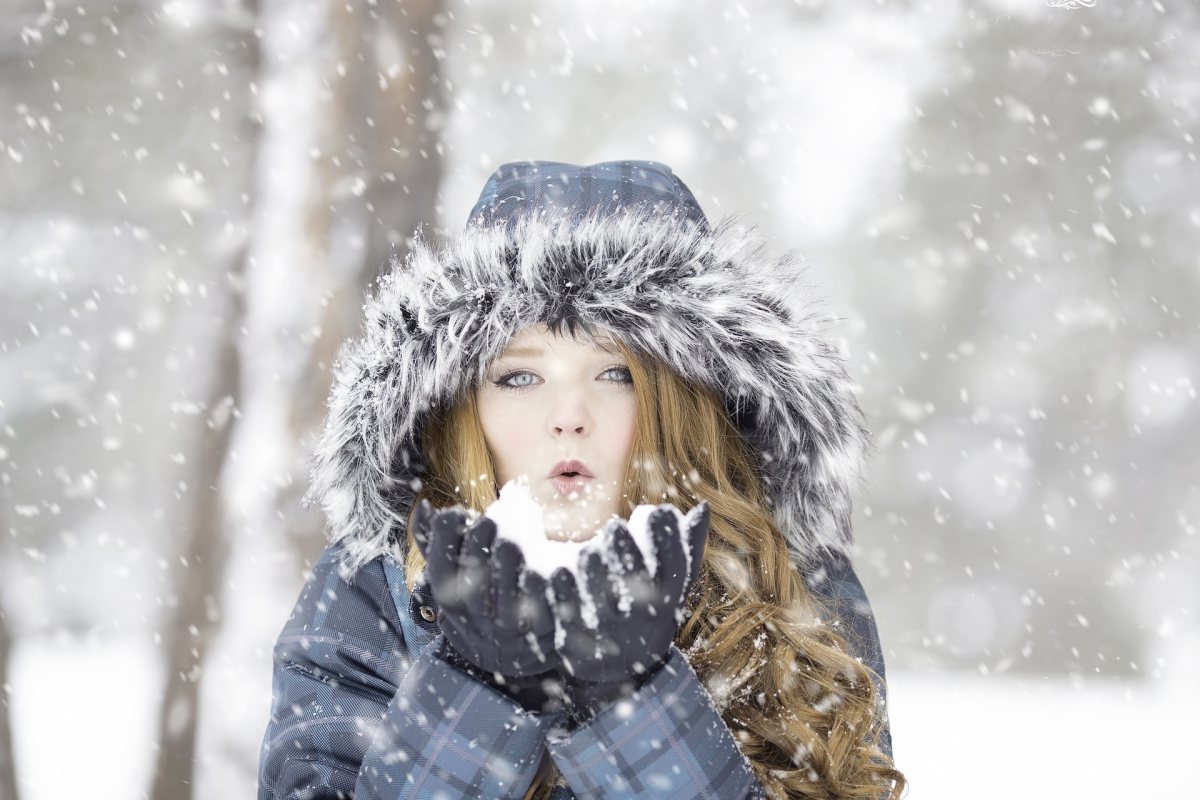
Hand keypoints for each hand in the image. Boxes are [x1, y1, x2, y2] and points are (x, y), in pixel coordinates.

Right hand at [411, 500, 564, 711]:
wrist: (508, 653)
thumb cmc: (477, 601)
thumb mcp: (453, 579)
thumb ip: (437, 543)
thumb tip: (424, 506)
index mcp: (451, 599)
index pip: (440, 567)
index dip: (446, 537)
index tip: (457, 513)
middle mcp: (476, 615)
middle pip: (472, 578)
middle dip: (479, 545)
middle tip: (490, 522)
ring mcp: (508, 625)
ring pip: (505, 594)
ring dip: (507, 562)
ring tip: (511, 541)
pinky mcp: (541, 627)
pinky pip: (541, 606)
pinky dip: (540, 584)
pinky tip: (542, 567)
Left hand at [549, 501, 709, 717]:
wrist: (623, 671)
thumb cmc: (650, 610)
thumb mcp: (673, 584)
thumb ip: (688, 546)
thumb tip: (702, 505)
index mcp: (667, 598)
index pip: (675, 563)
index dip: (666, 534)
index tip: (657, 513)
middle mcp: (641, 615)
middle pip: (633, 575)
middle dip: (622, 546)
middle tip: (614, 529)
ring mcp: (608, 629)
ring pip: (598, 591)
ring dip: (593, 566)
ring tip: (590, 553)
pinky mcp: (576, 639)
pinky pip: (566, 609)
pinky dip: (563, 589)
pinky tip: (561, 573)